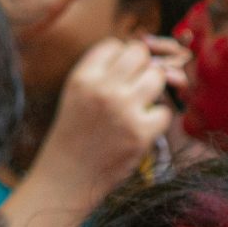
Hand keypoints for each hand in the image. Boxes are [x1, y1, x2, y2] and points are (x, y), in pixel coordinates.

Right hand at [40, 35, 187, 190]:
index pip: (115, 45)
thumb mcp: (76, 97)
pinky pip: (164, 111)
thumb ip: (103, 73)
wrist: (63, 182)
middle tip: (131, 91)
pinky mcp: (140, 133)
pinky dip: (155, 121)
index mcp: (82, 78)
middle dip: (140, 69)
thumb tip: (150, 56)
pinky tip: (138, 131)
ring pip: (157, 76)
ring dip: (152, 90)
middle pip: (140, 54)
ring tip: (138, 107)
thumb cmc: (73, 138)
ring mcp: (123, 110)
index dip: (119, 60)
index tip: (115, 78)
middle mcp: (102, 89)